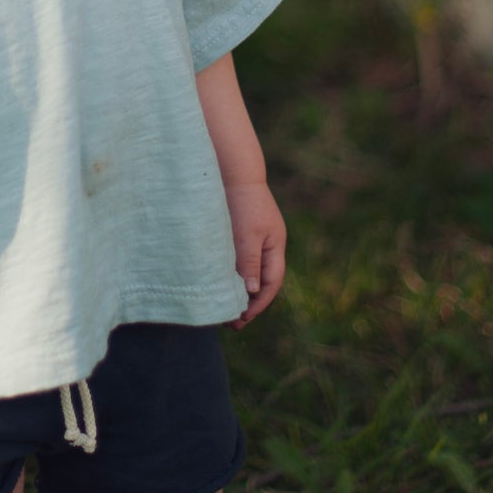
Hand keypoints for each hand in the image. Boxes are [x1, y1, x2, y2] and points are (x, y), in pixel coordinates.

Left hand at [225, 179, 285, 326]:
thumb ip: (250, 262)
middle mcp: (267, 244)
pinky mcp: (239, 232)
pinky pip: (238, 261)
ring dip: (239, 290)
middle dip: (249, 303)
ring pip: (249, 272)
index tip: (241, 319)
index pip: (271, 284)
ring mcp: (254, 238)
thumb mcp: (247, 235)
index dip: (259, 304)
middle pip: (262, 282)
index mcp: (274, 246)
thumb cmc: (241, 202)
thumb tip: (253, 292)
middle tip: (231, 322)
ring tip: (223, 308)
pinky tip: (217, 283)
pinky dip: (231, 275)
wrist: (232, 170)